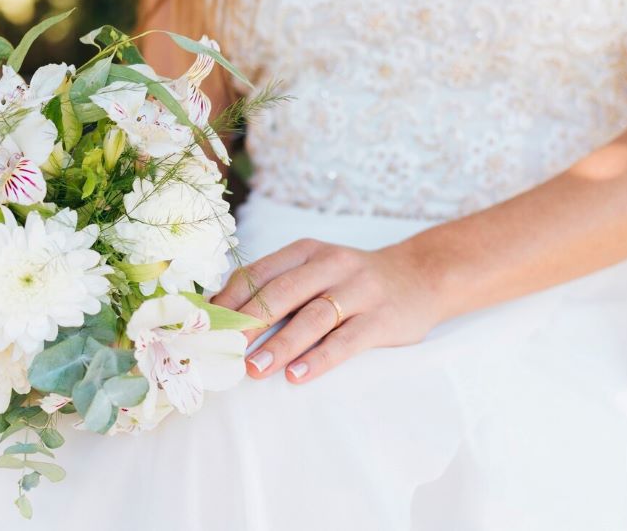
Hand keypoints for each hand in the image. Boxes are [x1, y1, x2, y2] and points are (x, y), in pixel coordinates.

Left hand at [211, 238, 444, 383]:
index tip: (205, 326)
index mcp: (306, 251)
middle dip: (248, 323)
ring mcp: (359, 291)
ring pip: (312, 317)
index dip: (230, 300)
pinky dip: (319, 359)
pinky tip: (296, 375)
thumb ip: (277, 286)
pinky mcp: (381, 319)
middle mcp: (331, 265)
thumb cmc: (351, 281)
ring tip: (254, 369)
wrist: (421, 276)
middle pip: (282, 293)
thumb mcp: (315, 269)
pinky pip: (346, 341)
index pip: (259, 273)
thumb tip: (220, 315)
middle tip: (222, 349)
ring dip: (280, 344)